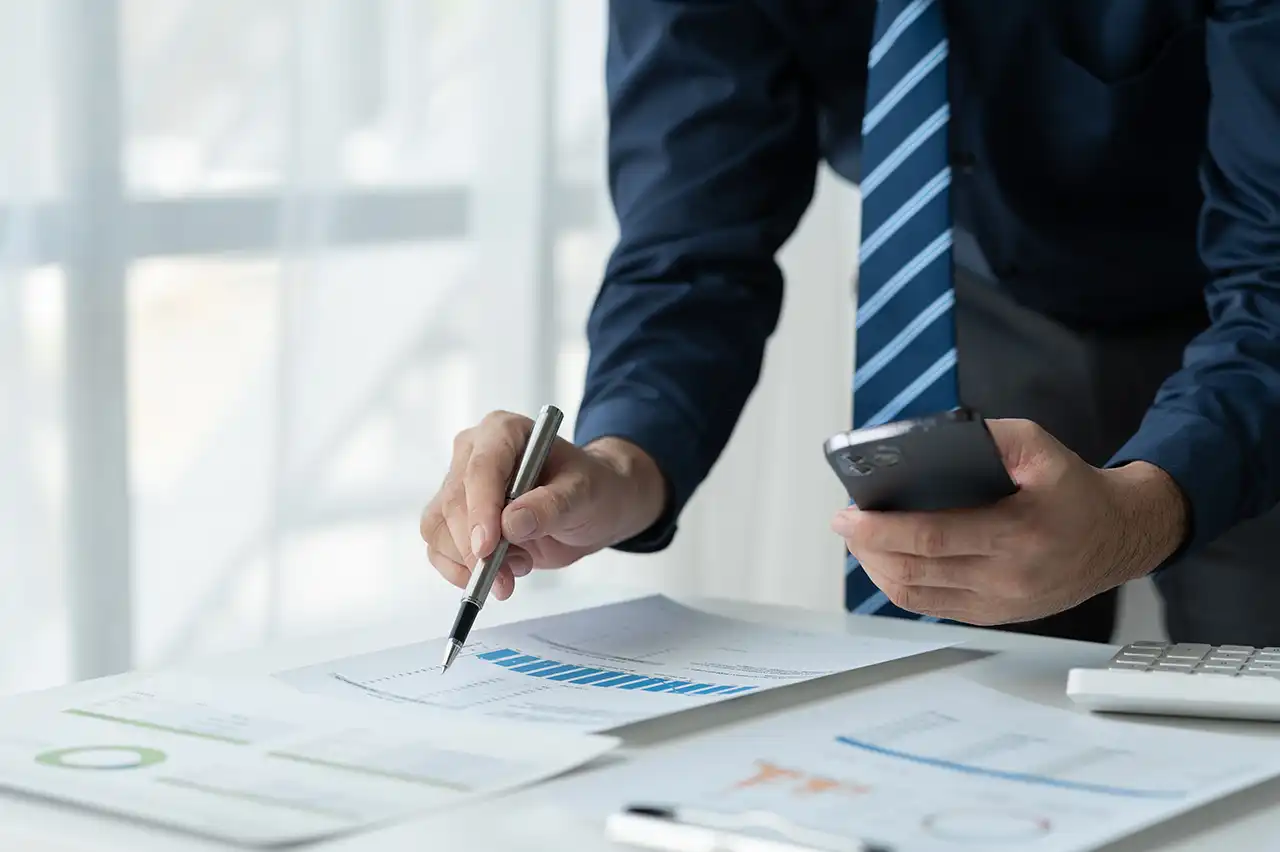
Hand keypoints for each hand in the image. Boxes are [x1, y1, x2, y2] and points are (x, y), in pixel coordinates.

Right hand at [421, 411, 667, 600]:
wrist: (591, 508)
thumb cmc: (590, 489)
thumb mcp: (584, 494)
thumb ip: (550, 506)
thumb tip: (510, 523)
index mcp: (504, 431)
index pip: (481, 469)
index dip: (481, 509)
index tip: (487, 548)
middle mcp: (472, 453)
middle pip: (454, 503)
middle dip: (476, 548)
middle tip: (508, 577)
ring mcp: (458, 485)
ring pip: (439, 528)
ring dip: (471, 563)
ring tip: (519, 567)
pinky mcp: (453, 518)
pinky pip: (438, 547)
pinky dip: (460, 570)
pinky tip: (497, 575)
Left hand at [832, 419, 1188, 624]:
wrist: (1120, 536)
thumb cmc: (1075, 489)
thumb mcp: (1039, 447)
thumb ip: (990, 437)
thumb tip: (931, 442)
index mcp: (1018, 534)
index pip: (931, 539)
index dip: (881, 531)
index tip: (847, 515)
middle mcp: (1007, 578)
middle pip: (915, 571)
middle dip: (868, 547)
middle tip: (845, 523)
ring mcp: (1000, 603)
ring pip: (916, 595)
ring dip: (878, 569)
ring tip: (860, 541)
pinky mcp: (995, 615)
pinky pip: (932, 607)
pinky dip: (900, 585)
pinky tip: (887, 561)